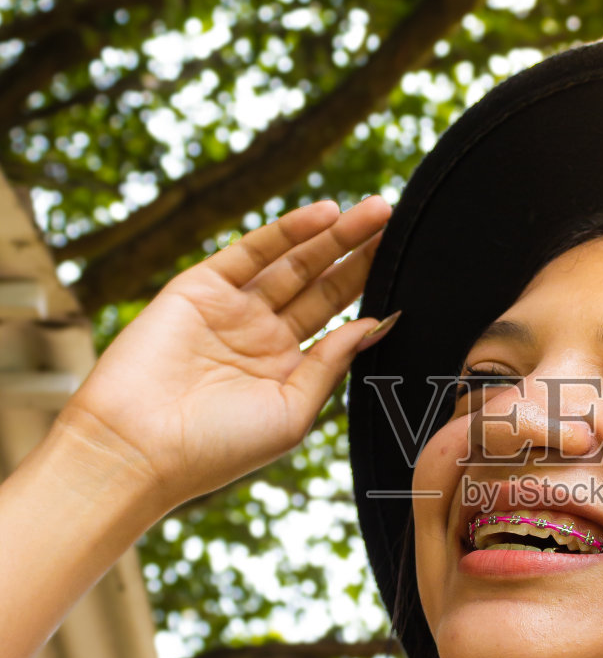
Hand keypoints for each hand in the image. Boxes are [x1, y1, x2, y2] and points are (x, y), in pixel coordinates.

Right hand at [58, 196, 394, 510]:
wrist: (140, 448)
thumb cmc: (218, 447)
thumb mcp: (292, 410)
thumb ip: (330, 363)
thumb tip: (375, 324)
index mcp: (285, 366)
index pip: (336, 315)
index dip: (369, 286)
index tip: (407, 262)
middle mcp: (260, 333)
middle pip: (320, 281)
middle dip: (358, 250)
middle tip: (393, 218)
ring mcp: (230, 308)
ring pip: (292, 261)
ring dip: (333, 234)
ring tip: (376, 209)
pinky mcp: (198, 288)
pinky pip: (250, 251)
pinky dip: (287, 230)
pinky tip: (326, 214)